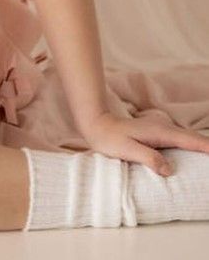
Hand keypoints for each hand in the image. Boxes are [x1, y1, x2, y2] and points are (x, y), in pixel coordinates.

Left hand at [81, 111, 208, 175]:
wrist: (97, 124)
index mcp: (161, 132)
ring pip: (189, 138)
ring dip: (202, 146)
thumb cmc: (110, 138)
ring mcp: (161, 130)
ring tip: (208, 155)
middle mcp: (164, 128)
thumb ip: (148, 158)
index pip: (191, 141)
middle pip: (194, 139)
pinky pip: (181, 141)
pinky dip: (192, 146)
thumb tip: (169, 170)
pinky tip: (195, 153)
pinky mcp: (158, 134)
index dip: (208, 148)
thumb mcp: (127, 150)